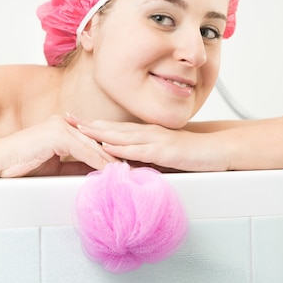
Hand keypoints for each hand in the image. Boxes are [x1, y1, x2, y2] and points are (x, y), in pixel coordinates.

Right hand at [0, 115, 118, 176]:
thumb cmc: (20, 165)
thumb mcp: (55, 167)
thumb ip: (75, 167)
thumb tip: (96, 174)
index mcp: (64, 128)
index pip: (93, 142)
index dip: (110, 154)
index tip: (127, 165)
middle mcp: (64, 124)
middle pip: (97, 141)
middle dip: (116, 155)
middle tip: (135, 166)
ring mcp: (61, 126)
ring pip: (93, 146)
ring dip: (111, 160)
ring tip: (128, 171)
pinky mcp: (57, 134)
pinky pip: (83, 151)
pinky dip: (98, 163)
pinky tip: (110, 171)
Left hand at [69, 118, 228, 171]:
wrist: (217, 149)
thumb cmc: (191, 152)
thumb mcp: (161, 153)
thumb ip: (143, 156)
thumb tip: (124, 164)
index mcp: (145, 133)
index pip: (113, 127)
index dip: (92, 123)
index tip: (72, 119)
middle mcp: (147, 132)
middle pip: (112, 127)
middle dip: (87, 123)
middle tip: (65, 118)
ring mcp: (156, 139)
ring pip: (122, 135)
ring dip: (99, 132)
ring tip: (78, 130)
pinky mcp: (165, 150)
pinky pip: (140, 150)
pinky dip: (122, 149)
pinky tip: (108, 148)